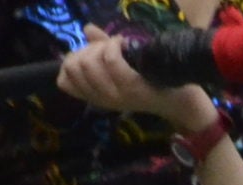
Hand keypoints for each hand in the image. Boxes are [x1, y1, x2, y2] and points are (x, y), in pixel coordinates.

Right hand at [56, 29, 215, 128]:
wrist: (179, 97)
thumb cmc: (149, 79)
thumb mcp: (120, 63)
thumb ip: (101, 47)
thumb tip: (87, 29)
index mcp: (96, 96)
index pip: (63, 81)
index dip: (71, 61)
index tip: (90, 55)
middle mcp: (102, 98)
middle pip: (74, 66)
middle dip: (87, 50)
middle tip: (107, 48)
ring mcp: (115, 94)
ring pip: (89, 61)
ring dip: (102, 46)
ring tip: (117, 46)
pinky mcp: (130, 86)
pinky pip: (110, 60)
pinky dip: (114, 45)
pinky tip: (124, 43)